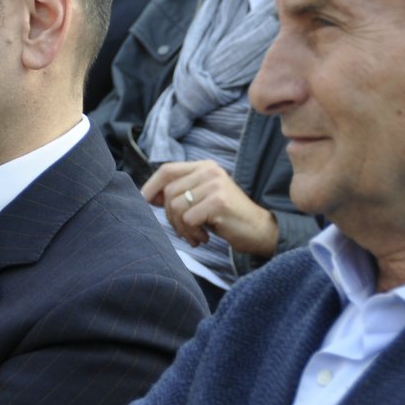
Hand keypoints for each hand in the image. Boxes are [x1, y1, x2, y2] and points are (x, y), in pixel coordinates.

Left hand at [141, 160, 277, 257]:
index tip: (145, 201)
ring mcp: (214, 185)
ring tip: (194, 236)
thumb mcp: (202, 199)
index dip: (152, 186)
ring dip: (180, 227)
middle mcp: (209, 171)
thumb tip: (148, 196)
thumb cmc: (227, 217)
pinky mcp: (218, 202)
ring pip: (175, 206)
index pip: (168, 170)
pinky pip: (187, 219)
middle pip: (169, 192)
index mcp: (204, 166)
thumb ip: (181, 193)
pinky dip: (191, 232)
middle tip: (184, 231)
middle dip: (170, 216)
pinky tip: (204, 238)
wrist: (260, 231)